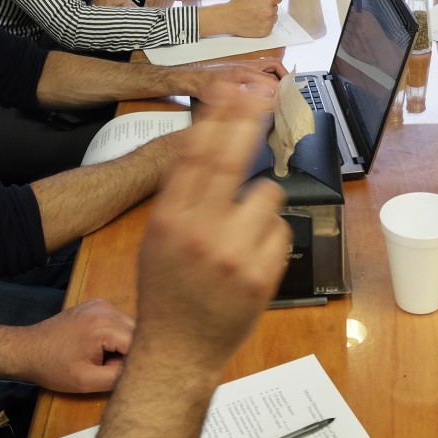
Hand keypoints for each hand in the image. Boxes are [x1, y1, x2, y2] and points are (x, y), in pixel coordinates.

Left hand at [10, 299, 136, 392]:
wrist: (26, 349)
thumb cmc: (53, 367)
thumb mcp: (86, 381)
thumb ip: (118, 377)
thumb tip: (141, 373)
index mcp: (104, 325)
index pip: (140, 343)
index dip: (136, 362)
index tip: (123, 374)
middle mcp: (107, 308)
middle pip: (139, 331)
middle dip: (132, 352)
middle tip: (112, 368)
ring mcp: (101, 303)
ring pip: (131, 326)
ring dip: (125, 344)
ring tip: (105, 358)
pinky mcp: (96, 305)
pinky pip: (119, 321)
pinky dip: (117, 337)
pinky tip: (101, 349)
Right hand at [135, 86, 289, 370]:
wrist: (178, 350)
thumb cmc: (168, 291)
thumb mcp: (158, 236)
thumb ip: (182, 193)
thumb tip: (210, 139)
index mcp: (168, 219)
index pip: (195, 153)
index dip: (218, 115)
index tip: (234, 87)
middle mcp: (198, 232)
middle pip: (231, 160)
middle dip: (250, 122)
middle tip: (265, 95)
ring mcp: (232, 254)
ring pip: (267, 195)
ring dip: (260, 206)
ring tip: (240, 232)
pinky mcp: (261, 275)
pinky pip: (280, 231)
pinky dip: (270, 238)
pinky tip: (250, 258)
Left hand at [177, 59, 284, 98]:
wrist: (194, 79)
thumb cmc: (206, 88)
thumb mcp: (227, 96)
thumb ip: (249, 97)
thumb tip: (268, 100)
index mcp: (246, 72)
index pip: (271, 80)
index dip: (279, 91)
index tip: (283, 101)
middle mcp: (247, 66)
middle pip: (274, 65)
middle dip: (284, 77)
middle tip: (287, 90)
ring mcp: (244, 65)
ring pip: (268, 64)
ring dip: (277, 74)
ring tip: (280, 87)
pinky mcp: (241, 68)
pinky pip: (261, 67)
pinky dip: (268, 74)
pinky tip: (266, 86)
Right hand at [199, 0, 281, 37]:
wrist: (229, 18)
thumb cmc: (238, 4)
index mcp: (267, 0)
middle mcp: (269, 12)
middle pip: (276, 8)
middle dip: (269, 6)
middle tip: (258, 7)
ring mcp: (268, 23)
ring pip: (274, 17)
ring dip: (268, 16)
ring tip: (256, 15)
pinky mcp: (265, 32)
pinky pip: (270, 26)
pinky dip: (265, 24)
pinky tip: (255, 22)